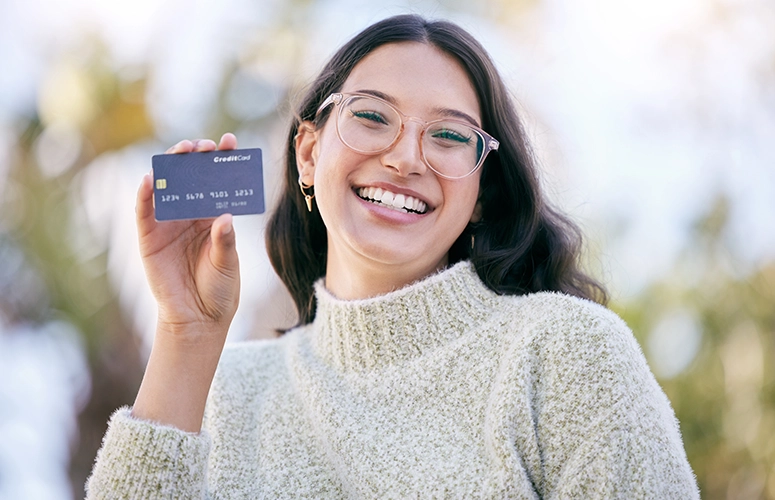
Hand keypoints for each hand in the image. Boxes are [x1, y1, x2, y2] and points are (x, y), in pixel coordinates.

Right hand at [136, 133, 239, 341]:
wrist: (198, 318)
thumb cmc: (219, 289)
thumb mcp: (227, 263)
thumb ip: (225, 240)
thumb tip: (225, 217)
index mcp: (214, 217)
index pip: (218, 182)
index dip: (223, 160)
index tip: (230, 143)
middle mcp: (191, 215)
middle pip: (191, 177)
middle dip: (197, 157)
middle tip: (205, 146)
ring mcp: (169, 224)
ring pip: (167, 187)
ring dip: (172, 166)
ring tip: (182, 151)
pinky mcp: (149, 237)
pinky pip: (144, 211)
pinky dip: (145, 194)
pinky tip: (150, 178)